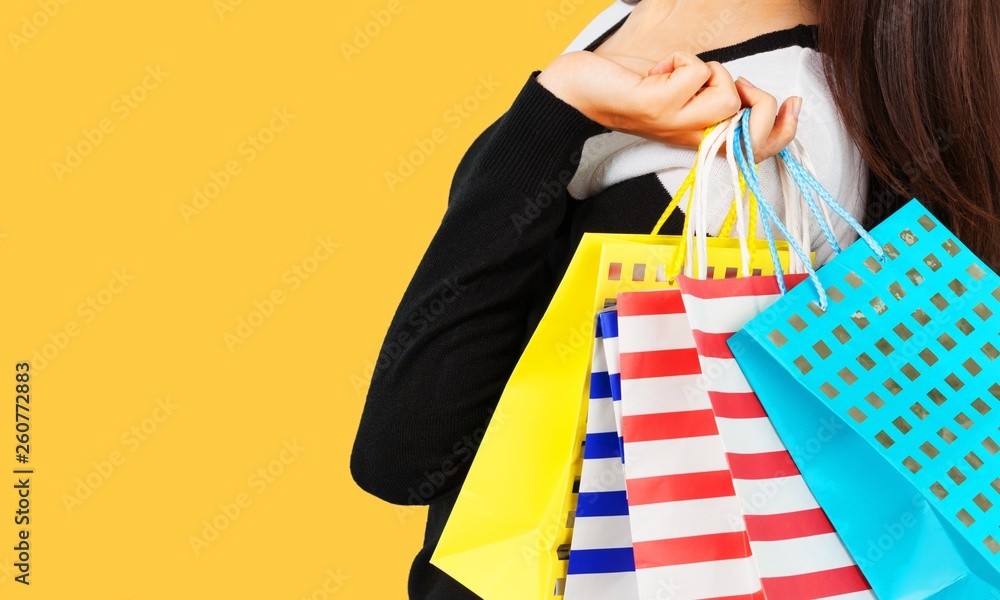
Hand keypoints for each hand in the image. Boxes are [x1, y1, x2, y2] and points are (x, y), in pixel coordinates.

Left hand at [537, 51, 800, 161]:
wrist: (581, 90)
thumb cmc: (630, 88)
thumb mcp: (681, 95)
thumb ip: (712, 97)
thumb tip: (742, 89)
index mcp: (699, 138)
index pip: (755, 151)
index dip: (783, 132)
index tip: (791, 104)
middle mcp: (690, 138)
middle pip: (751, 131)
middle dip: (758, 99)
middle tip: (735, 81)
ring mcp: (675, 124)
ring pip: (726, 98)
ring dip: (710, 70)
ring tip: (680, 72)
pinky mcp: (658, 106)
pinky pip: (695, 72)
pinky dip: (681, 58)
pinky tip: (657, 69)